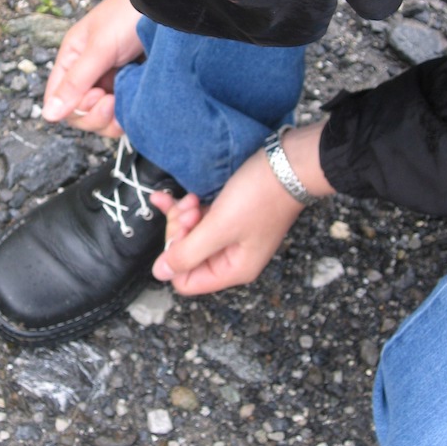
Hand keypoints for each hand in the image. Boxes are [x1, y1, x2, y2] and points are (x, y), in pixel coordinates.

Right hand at [42, 0, 143, 136]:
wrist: (167, 7)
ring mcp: (111, 83)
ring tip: (128, 99)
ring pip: (102, 119)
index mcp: (72, 60)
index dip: (73, 107)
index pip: (57, 98)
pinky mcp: (131, 89)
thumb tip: (48, 114)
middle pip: (79, 113)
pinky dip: (128, 115)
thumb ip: (75, 82)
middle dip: (95, 115)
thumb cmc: (128, 16)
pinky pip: (122, 114)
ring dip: (112, 118)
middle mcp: (88, 74)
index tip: (96, 95)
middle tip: (112, 99)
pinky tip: (138, 104)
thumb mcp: (99, 48)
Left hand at [151, 122, 333, 294]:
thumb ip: (188, 253)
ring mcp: (228, 236)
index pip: (185, 281)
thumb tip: (159, 274)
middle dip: (180, 231)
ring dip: (183, 215)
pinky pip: (195, 219)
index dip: (176, 257)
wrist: (287, 164)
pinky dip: (183, 207)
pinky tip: (172, 197)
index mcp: (233, 269)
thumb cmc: (260, 197)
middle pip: (185, 256)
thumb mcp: (220, 227)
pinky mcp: (225, 216)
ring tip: (193, 199)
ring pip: (188, 234)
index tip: (182, 232)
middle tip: (190, 210)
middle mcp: (230, 257)